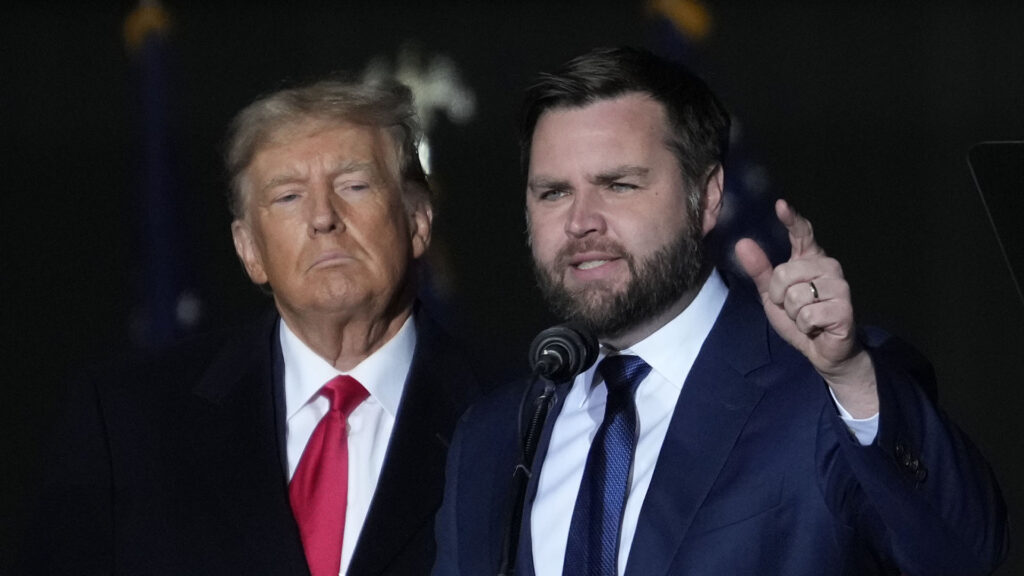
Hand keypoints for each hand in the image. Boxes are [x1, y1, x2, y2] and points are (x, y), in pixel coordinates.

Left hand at [734, 199, 877, 416]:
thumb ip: (760, 270)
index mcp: (810, 259)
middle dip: (779, 297)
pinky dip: (804, 326)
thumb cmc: (800, 319)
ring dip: (793, 314)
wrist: (824, 350)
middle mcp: (828, 266)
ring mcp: (839, 285)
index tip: (780, 205)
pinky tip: (817, 327)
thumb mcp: (772, 296)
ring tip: (807, 318)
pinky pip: (806, 314)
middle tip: (793, 309)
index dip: (791, 220)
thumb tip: (742, 243)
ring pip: (794, 295)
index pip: (802, 233)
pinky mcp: (844, 307)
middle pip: (784, 273)